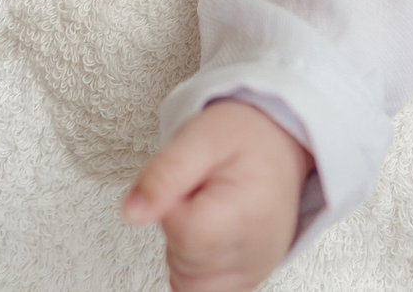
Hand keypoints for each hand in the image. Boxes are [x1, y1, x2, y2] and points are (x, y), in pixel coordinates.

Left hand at [126, 100, 312, 291]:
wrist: (281, 142)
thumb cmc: (244, 137)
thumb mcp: (199, 136)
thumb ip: (163, 173)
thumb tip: (132, 213)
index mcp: (247, 214)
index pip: (183, 237)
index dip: (173, 208)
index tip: (190, 185)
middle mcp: (258, 250)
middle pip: (184, 264)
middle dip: (178, 229)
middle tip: (201, 193)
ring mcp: (256, 268)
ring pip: (190, 284)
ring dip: (186, 250)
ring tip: (208, 211)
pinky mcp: (251, 278)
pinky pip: (205, 289)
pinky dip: (198, 266)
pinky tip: (211, 234)